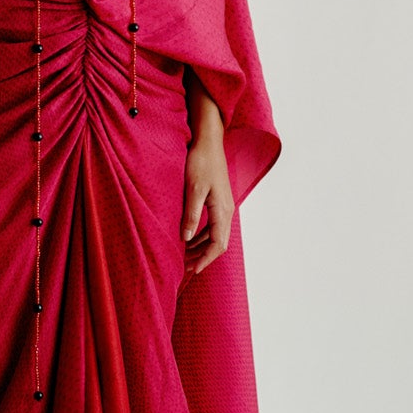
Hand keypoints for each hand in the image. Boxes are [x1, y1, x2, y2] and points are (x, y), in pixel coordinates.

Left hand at [181, 130, 233, 275]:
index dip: (205, 259)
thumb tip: (185, 239)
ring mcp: (223, 206)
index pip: (217, 244)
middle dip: (203, 257)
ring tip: (185, 256)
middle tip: (185, 267)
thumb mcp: (193, 189)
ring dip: (201, 247)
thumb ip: (191, 215)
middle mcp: (226, 211)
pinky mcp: (217, 200)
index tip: (192, 270)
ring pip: (215, 235)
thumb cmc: (201, 162)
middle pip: (218, 243)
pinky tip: (189, 238)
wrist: (208, 142)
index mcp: (222, 210)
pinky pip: (212, 225)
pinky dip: (201, 235)